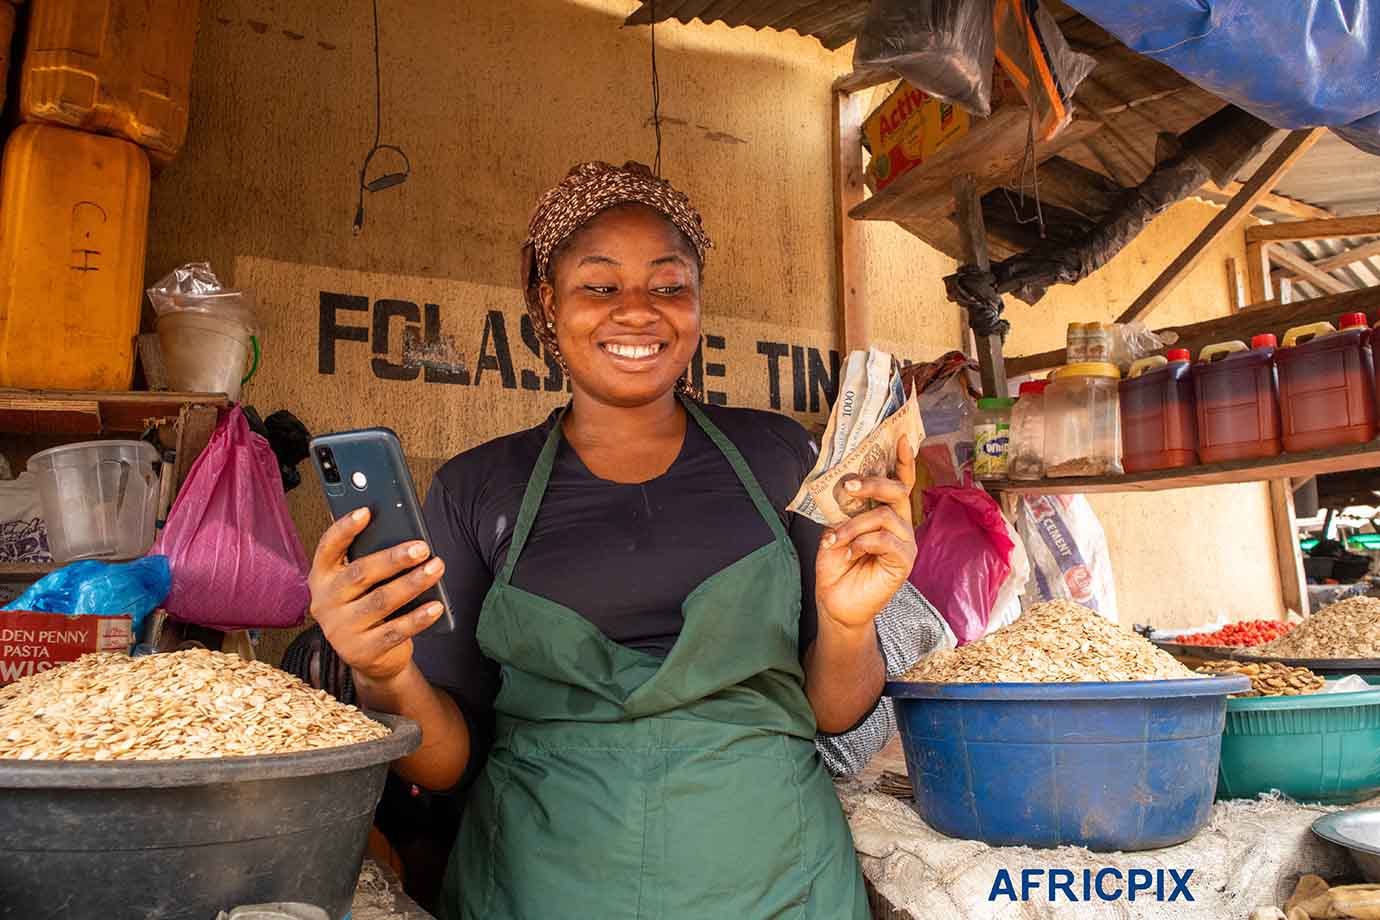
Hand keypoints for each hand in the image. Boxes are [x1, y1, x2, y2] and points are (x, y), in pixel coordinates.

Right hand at [308, 508, 446, 682]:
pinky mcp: (361, 651)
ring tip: (436, 568)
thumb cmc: (367, 605)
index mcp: (322, 577)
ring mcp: (341, 629)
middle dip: (393, 558)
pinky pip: (395, 630)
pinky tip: (437, 605)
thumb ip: (371, 561)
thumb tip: (405, 539)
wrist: (370, 657)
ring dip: (412, 583)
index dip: (345, 528)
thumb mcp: (362, 584)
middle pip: (360, 573)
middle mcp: (325, 602)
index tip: (366, 511)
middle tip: (422, 547)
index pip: (328, 547)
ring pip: (381, 601)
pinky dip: (418, 617)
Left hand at [814, 435, 917, 630]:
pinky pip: (888, 540)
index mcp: (885, 513)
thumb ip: (845, 509)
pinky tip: (851, 550)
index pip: (899, 482)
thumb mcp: (835, 529)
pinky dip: (865, 541)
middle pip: (897, 490)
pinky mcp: (904, 561)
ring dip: (855, 524)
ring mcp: (904, 542)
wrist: (836, 602)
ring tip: (836, 539)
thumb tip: (847, 485)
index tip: (902, 437)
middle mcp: (899, 524)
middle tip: (849, 485)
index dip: (902, 460)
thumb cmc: (837, 565)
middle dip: (873, 483)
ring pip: (886, 516)